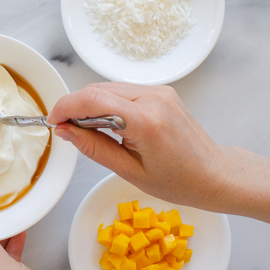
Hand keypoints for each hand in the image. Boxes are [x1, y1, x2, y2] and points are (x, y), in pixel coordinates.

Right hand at [47, 83, 229, 208]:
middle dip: (75, 107)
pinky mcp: (161, 92)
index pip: (93, 99)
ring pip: (108, 87)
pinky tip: (107, 125)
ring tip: (88, 132)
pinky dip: (106, 104)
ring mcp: (159, 92)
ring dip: (90, 105)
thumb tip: (64, 130)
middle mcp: (153, 97)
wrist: (216, 174)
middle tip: (66, 131)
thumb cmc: (179, 181)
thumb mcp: (129, 171)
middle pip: (97, 89)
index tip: (53, 121)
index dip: (66, 107)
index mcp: (146, 121)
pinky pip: (122, 91)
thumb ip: (93, 147)